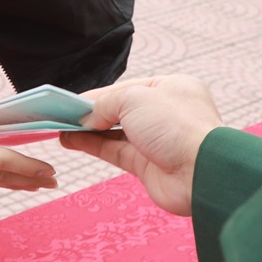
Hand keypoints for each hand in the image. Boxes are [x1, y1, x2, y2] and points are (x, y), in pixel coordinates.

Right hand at [58, 73, 220, 216]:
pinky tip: (72, 141)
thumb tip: (86, 116)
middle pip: (121, 110)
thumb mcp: (134, 99)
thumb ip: (105, 103)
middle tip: (62, 115)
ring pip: (115, 133)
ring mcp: (157, 141)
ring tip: (61, 129)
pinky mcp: (148, 166)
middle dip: (92, 113)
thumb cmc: (176, 126)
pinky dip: (93, 146)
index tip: (71, 101)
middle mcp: (165, 114)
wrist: (200, 173)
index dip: (99, 95)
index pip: (128, 89)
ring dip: (88, 131)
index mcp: (171, 88)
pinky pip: (114, 152)